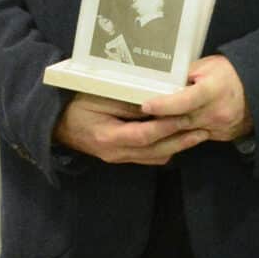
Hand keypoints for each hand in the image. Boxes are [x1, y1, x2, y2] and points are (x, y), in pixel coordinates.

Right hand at [53, 90, 210, 165]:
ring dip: (177, 147)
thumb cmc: (75, 105)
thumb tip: (157, 106)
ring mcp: (118, 159)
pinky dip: (165, 149)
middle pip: (156, 152)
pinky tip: (176, 138)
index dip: (169, 126)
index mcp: (109, 137)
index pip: (146, 135)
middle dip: (182, 141)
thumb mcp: (100, 98)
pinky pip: (148, 158)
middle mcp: (116, 153)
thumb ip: (128, 104)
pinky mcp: (120, 158)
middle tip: (203, 129)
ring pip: (155, 158)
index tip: (188, 115)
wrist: (54, 125)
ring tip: (196, 133)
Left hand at [140, 55, 251, 143]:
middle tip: (137, 116)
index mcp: (213, 90)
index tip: (146, 105)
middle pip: (180, 120)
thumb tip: (159, 83)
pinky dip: (180, 134)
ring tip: (148, 122)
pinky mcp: (219, 136)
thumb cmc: (229, 74)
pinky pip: (194, 137)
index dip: (164, 104)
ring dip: (166, 129)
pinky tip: (167, 128)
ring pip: (185, 132)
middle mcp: (216, 112)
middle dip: (158, 120)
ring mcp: (219, 127)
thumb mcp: (206, 66)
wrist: (257, 90)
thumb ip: (183, 76)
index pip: (184, 100)